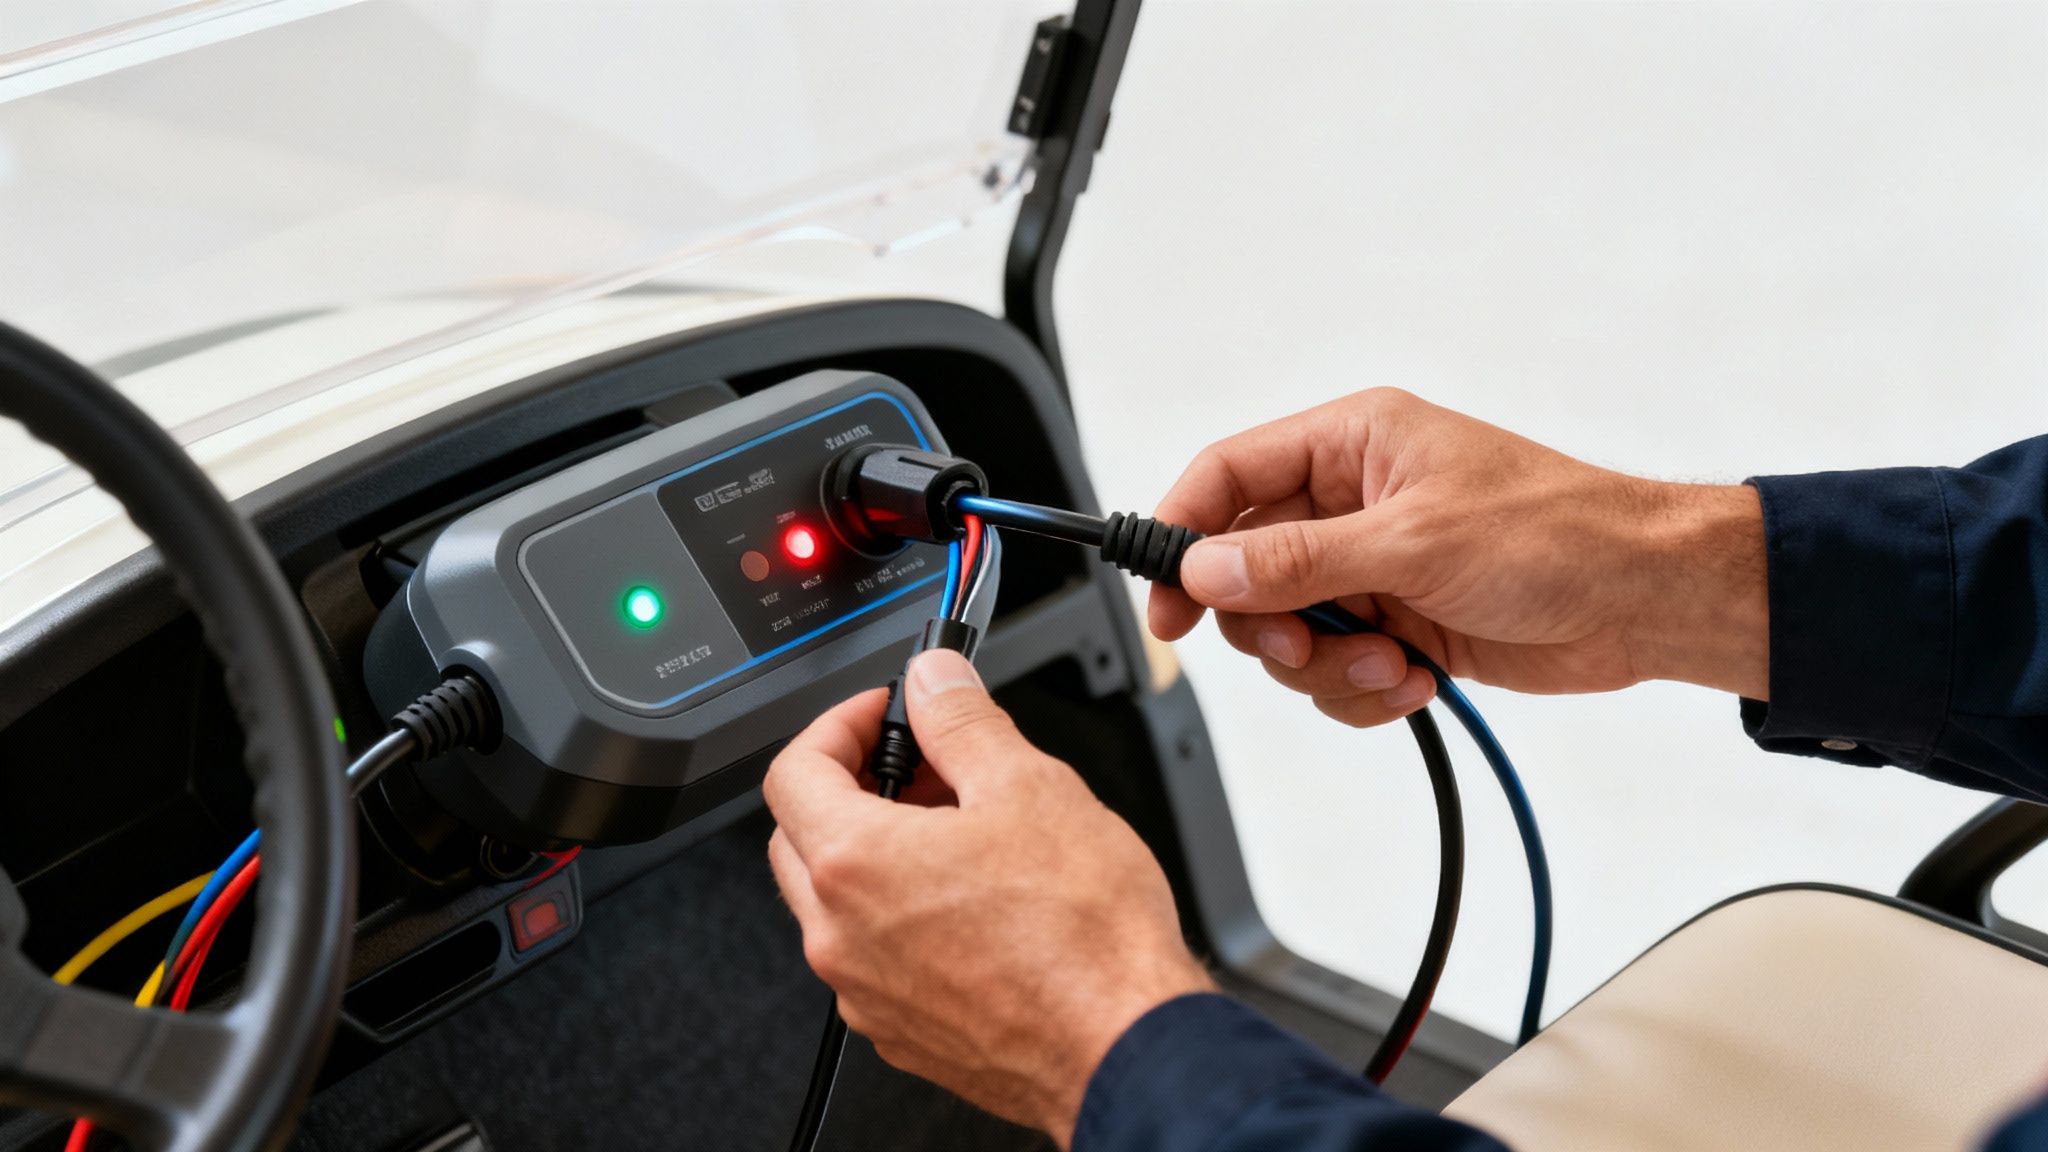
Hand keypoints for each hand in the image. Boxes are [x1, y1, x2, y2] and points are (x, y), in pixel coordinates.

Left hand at [761, 649, 1212, 1147]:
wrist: (1124, 1047)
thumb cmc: (1085, 938)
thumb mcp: (1030, 785)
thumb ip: (963, 719)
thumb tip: (935, 679)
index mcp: (856, 864)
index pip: (793, 770)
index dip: (838, 724)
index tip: (884, 714)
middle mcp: (841, 937)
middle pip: (799, 837)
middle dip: (851, 786)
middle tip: (921, 766)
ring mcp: (865, 992)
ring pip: (834, 903)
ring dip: (876, 852)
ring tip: (959, 830)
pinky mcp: (900, 1032)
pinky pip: (871, 958)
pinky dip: (899, 916)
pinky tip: (972, 899)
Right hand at [1149, 387, 1768, 725]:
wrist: (1644, 601)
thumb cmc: (1559, 533)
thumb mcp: (1414, 541)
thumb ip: (1298, 559)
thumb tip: (1208, 570)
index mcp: (1352, 444)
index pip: (1228, 475)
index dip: (1183, 533)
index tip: (1166, 602)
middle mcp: (1353, 502)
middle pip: (1245, 570)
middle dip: (1270, 624)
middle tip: (1304, 644)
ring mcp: (1373, 568)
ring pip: (1287, 631)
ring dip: (1328, 666)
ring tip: (1392, 665)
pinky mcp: (1398, 625)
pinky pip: (1336, 670)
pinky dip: (1365, 690)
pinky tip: (1418, 678)